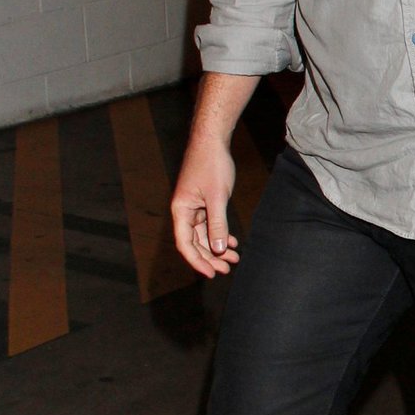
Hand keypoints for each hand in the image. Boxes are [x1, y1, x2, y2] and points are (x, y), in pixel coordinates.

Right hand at [170, 134, 239, 277]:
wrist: (212, 140)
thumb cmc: (211, 164)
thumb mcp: (217, 197)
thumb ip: (217, 224)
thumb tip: (216, 249)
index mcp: (181, 210)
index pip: (185, 244)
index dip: (198, 261)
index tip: (212, 274)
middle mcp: (184, 211)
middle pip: (194, 242)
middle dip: (210, 257)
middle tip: (227, 268)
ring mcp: (193, 206)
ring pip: (203, 235)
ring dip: (217, 247)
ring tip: (234, 258)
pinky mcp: (203, 201)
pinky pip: (209, 224)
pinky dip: (220, 234)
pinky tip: (232, 241)